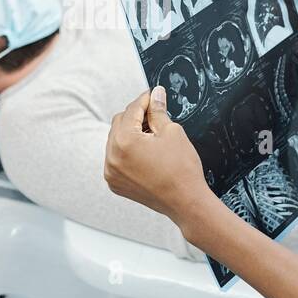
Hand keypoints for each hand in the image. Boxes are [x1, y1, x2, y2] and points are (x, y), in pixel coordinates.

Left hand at [105, 86, 209, 227]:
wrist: (186, 202)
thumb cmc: (182, 169)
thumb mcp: (171, 132)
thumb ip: (158, 111)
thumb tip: (155, 94)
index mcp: (125, 141)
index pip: (131, 110)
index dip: (144, 99)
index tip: (153, 94)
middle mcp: (112, 157)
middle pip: (119, 123)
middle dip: (135, 115)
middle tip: (154, 113)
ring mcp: (111, 172)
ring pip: (115, 140)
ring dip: (130, 132)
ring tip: (151, 133)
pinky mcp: (115, 183)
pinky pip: (115, 158)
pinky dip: (126, 151)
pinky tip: (144, 150)